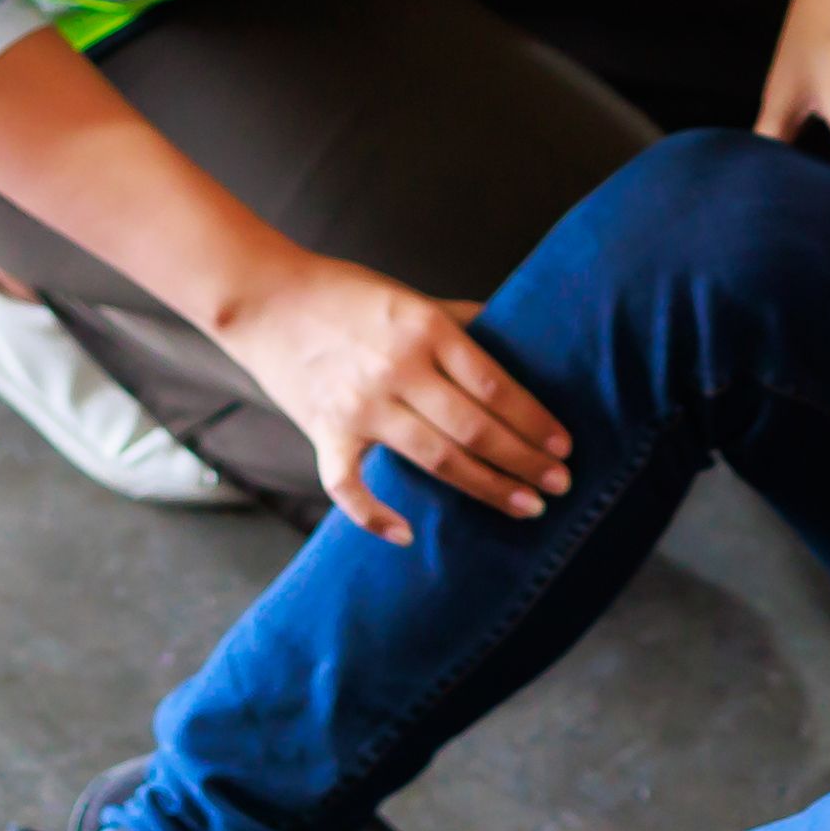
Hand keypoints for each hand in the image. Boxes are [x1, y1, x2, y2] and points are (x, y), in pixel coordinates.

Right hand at [212, 251, 573, 546]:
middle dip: (525, 461)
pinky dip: (374, 515)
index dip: (535, 421)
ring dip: (487, 487)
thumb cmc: (346, 295)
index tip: (565, 446)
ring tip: (526, 506)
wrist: (265, 296)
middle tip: (560, 486)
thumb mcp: (413, 297)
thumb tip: (521, 333)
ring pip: (436, 458)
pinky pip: (348, 486)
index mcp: (425, 330)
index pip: (496, 386)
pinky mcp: (324, 430)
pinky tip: (406, 535)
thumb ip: (464, 321)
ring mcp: (359, 405)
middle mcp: (397, 369)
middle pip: (475, 428)